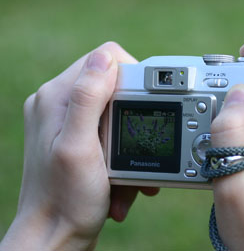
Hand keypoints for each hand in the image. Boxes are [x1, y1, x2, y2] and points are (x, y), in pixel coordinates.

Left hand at [0, 42, 158, 250]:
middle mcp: (58, 103)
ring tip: (127, 172)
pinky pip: (108, 130)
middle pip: (112, 86)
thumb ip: (88, 98)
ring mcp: (66, 121)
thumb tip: (105, 57)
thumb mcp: (80, 148)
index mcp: (56, 97)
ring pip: (114, 110)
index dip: (131, 76)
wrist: (54, 235)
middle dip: (133, 117)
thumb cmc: (66, 200)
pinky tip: (120, 178)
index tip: (141, 107)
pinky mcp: (75, 137)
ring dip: (128, 140)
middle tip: (136, 147)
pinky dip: (120, 152)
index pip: (104, 59)